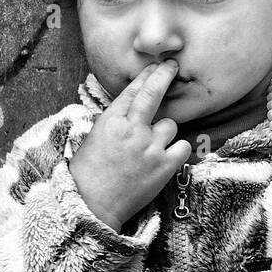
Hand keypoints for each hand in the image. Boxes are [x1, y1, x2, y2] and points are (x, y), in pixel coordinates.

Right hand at [69, 59, 192, 231]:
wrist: (92, 204)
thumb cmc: (88, 173)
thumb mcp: (94, 138)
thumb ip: (115, 121)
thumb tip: (131, 108)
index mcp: (111, 121)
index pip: (133, 90)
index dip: (146, 75)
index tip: (156, 66)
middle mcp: (132, 130)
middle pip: (153, 94)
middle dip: (164, 75)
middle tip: (172, 66)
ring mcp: (150, 147)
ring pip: (170, 125)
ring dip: (164, 133)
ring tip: (151, 148)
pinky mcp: (164, 166)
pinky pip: (182, 147)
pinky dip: (176, 151)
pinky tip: (165, 158)